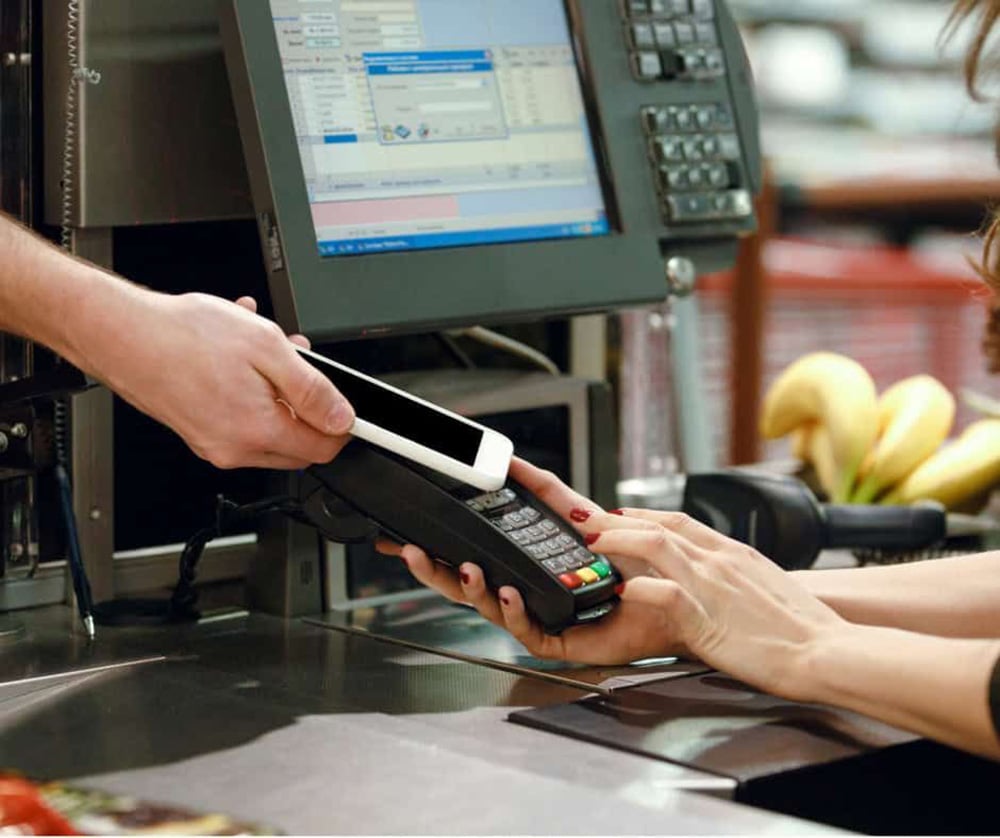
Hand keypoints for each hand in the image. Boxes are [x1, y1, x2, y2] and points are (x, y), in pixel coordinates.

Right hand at [83, 291, 353, 469]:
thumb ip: (312, 389)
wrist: (119, 334)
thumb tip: (343, 418)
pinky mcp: (198, 432)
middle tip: (300, 364)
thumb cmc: (182, 336)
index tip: (346, 405)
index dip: (343, 426)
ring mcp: (213, 444)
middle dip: (308, 406)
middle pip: (298, 445)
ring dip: (278, 393)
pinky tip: (241, 358)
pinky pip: (240, 420)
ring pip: (269, 429)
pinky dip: (251, 393)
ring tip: (267, 352)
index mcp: (256, 432)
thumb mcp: (266, 348)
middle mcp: (234, 449)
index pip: (323, 449)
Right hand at [379, 458, 690, 665]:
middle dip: (435, 567)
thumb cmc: (641, 567)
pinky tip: (505, 592)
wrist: (678, 603)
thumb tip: (518, 468)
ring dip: (470, 586)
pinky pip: (527, 631)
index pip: (482, 543)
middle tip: (409, 550)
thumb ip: (554, 497)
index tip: (411, 524)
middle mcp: (531, 587)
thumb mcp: (591, 521)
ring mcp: (542, 614)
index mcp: (534, 559)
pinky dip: (512, 611)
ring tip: (464, 569)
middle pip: (471, 578)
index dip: (445, 539)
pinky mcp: (560, 640)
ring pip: (490, 605)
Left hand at [581, 509, 847, 701]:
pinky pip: (666, 594)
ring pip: (655, 546)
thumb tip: (715, 579)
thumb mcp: (763, 586)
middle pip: (659, 526)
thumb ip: (734, 575)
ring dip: (617, 542)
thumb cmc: (802, 629)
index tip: (615, 516)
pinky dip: (640, 590)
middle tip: (583, 522)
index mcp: (732, 553)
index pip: (677, 521)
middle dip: (615, 522)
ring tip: (589, 544)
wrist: (831, 650)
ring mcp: (714, 585)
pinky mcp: (709, 617)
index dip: (641, 516)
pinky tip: (621, 591)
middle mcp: (719, 561)